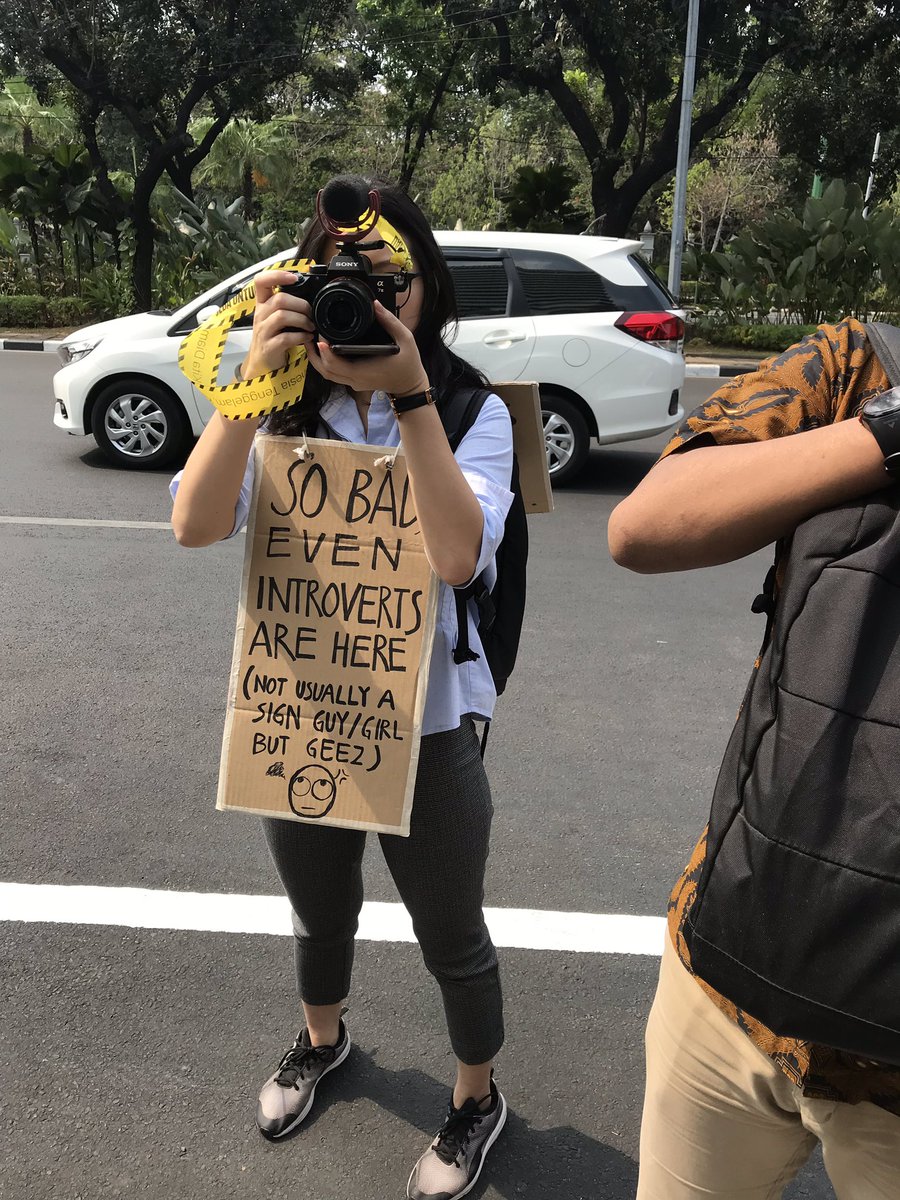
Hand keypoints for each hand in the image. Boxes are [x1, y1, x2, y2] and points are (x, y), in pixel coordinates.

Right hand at [242, 270, 315, 378]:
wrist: (261, 364)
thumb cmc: (272, 338)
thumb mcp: (276, 318)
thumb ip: (287, 306)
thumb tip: (309, 296)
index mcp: (262, 304)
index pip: (261, 281)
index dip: (276, 275)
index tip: (293, 278)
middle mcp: (261, 315)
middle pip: (279, 299)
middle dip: (301, 304)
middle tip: (311, 314)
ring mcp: (263, 331)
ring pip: (282, 316)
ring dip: (302, 320)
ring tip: (310, 326)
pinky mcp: (269, 347)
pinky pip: (286, 337)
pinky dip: (300, 336)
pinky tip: (307, 338)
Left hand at [307, 301, 428, 396]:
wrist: (411, 386)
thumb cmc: (409, 364)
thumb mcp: (405, 339)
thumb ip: (390, 321)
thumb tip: (376, 304)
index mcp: (363, 370)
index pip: (335, 364)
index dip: (324, 351)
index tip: (320, 335)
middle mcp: (355, 379)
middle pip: (325, 370)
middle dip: (313, 353)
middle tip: (310, 334)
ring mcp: (354, 382)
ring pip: (326, 374)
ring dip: (316, 359)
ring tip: (312, 340)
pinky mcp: (354, 381)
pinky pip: (333, 374)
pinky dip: (325, 362)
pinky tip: (324, 348)